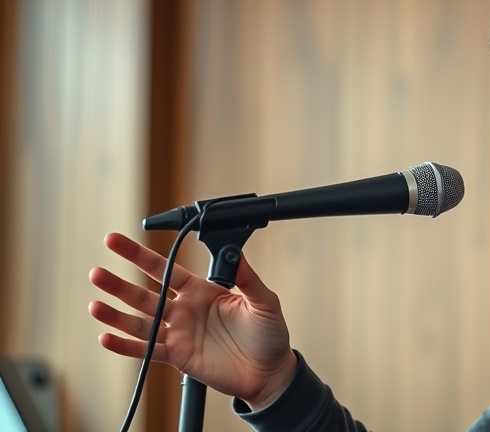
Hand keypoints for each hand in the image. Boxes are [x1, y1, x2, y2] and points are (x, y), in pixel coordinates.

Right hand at [88, 232, 296, 409]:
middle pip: (144, 294)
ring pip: (140, 322)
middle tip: (97, 272)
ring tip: (94, 304)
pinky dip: (126, 346)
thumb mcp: (263, 301)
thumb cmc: (269, 335)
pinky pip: (147, 351)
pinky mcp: (178, 357)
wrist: (270, 372)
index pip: (165, 269)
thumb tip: (238, 253)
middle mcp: (185, 310)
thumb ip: (248, 278)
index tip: (117, 242)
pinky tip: (107, 338)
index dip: (140, 256)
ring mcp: (179, 334)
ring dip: (116, 314)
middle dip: (119, 284)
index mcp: (202, 291)